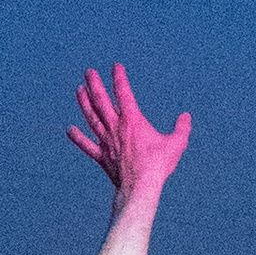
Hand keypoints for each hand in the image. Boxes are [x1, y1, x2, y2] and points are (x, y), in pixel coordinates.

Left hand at [66, 64, 190, 206]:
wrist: (141, 187)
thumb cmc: (159, 165)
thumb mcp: (176, 143)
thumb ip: (181, 128)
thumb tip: (186, 117)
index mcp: (132, 120)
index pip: (123, 93)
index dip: (119, 78)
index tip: (116, 67)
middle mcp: (116, 128)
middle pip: (101, 101)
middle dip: (95, 84)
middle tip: (89, 72)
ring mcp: (106, 142)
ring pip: (92, 118)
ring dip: (84, 103)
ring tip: (79, 90)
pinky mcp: (102, 157)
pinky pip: (87, 145)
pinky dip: (78, 138)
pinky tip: (70, 130)